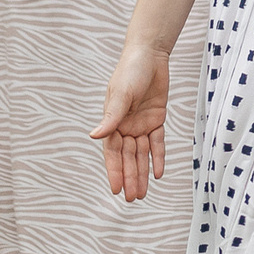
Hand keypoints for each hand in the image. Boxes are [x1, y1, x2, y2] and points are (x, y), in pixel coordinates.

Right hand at [91, 45, 171, 201]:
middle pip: (128, 157)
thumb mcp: (120, 94)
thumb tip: (94, 136)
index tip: (116, 190)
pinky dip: (158, 156)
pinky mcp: (156, 119)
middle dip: (130, 177)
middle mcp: (125, 126)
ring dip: (143, 173)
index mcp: (113, 121)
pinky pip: (157, 142)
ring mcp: (141, 124)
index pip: (113, 152)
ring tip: (144, 193)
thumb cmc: (130, 72)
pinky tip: (159, 173)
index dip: (114, 171)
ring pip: (142, 154)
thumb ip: (111, 117)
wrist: (150, 55)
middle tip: (133, 198)